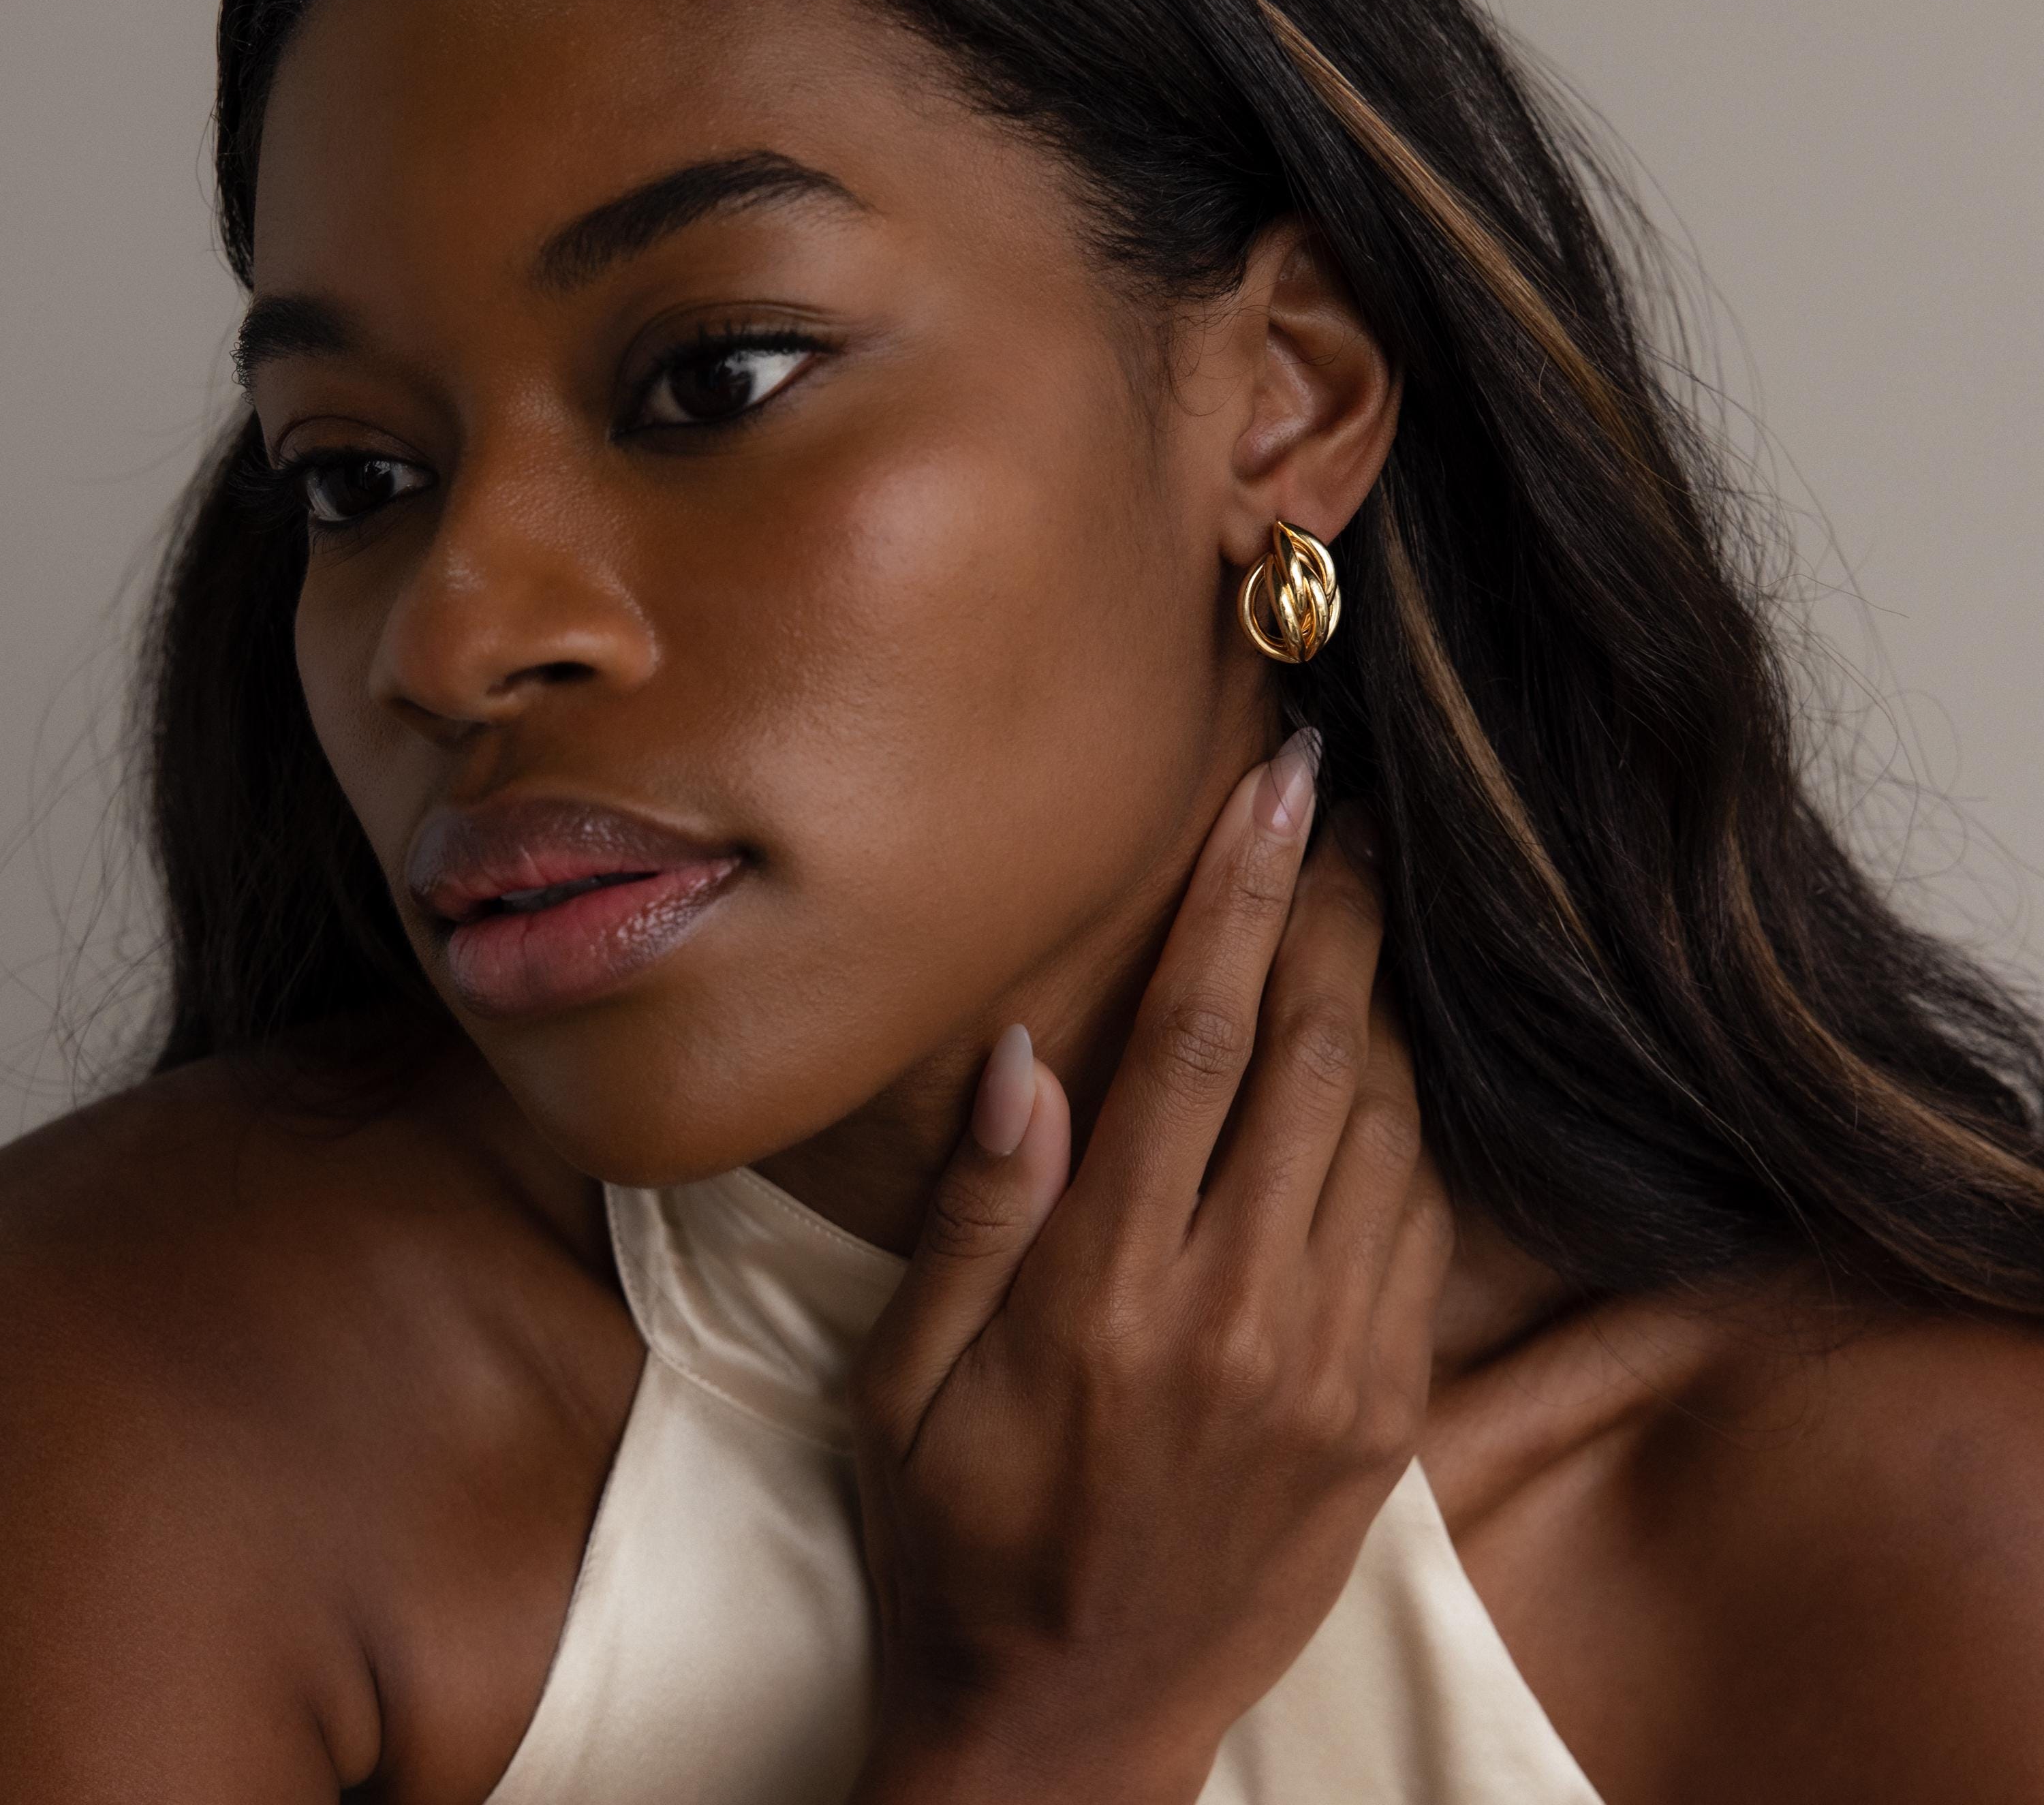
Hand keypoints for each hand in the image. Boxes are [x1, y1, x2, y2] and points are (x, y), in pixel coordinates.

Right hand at [846, 734, 1452, 1804]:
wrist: (1068, 1732)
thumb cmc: (955, 1542)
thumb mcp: (905, 1384)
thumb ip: (977, 1212)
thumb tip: (1028, 1053)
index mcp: (1106, 1292)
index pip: (1195, 1038)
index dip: (1244, 894)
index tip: (1282, 788)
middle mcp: (1238, 1316)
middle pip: (1314, 1055)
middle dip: (1337, 912)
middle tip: (1346, 812)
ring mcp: (1330, 1371)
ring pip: (1385, 1130)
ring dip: (1377, 1006)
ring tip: (1359, 914)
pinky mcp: (1381, 1421)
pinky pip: (1419, 1229)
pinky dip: (1406, 1127)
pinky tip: (1376, 1069)